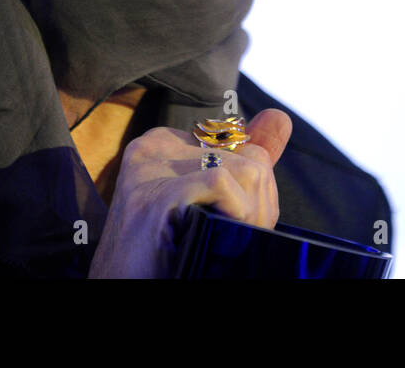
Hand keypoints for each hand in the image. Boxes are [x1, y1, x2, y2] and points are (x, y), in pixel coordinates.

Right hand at [87, 109, 291, 277]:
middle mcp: (157, 149)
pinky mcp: (158, 194)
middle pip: (252, 160)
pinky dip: (234, 215)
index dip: (251, 196)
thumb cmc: (168, 255)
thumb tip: (280, 116)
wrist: (123, 288)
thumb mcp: (209, 204)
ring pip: (248, 170)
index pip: (244, 147)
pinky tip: (210, 235)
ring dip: (249, 218)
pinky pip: (222, 183)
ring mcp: (155, 170)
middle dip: (256, 208)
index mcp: (166, 146)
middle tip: (222, 238)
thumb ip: (243, 161)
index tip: (223, 223)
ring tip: (216, 240)